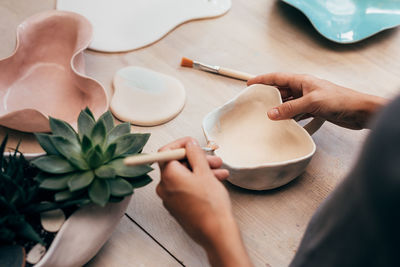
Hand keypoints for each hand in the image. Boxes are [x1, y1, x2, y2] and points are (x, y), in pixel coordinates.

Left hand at [156, 137, 251, 266]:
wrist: (215, 233)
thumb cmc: (210, 205)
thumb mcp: (204, 172)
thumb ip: (195, 154)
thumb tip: (189, 144)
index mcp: (168, 176)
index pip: (166, 152)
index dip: (181, 144)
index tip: (192, 143)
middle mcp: (164, 187)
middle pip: (177, 164)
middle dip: (196, 159)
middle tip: (213, 159)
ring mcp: (170, 199)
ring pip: (184, 176)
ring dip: (201, 170)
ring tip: (220, 171)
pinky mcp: (177, 207)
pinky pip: (185, 188)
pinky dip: (198, 182)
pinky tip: (214, 181)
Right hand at [248, 73, 386, 129]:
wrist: (359, 111)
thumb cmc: (340, 100)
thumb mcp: (311, 102)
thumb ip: (290, 108)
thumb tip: (271, 113)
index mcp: (302, 80)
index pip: (277, 77)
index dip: (263, 80)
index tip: (250, 84)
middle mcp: (304, 88)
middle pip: (281, 90)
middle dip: (269, 95)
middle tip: (256, 101)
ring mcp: (309, 99)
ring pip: (288, 102)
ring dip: (279, 107)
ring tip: (267, 114)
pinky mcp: (314, 109)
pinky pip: (296, 112)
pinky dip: (290, 116)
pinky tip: (284, 122)